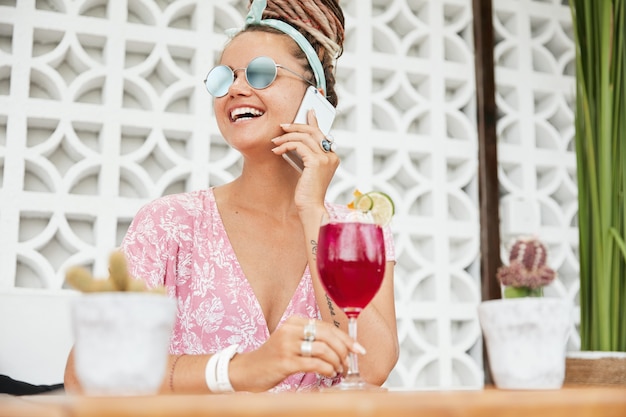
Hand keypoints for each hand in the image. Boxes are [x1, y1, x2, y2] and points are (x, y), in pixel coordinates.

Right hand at [229, 316, 362, 391]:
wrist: (246, 371)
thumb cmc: (272, 358)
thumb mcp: (291, 342)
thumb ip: (312, 339)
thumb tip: (341, 347)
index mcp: (294, 321)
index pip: (327, 326)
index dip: (346, 338)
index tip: (358, 349)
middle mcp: (291, 329)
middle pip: (328, 336)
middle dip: (344, 351)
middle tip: (348, 364)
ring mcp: (287, 345)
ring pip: (324, 349)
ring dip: (336, 362)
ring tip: (337, 371)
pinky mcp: (285, 361)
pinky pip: (315, 363)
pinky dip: (327, 369)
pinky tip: (328, 374)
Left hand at [271, 110, 338, 210]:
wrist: (311, 208)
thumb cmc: (307, 192)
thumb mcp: (308, 171)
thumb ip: (307, 156)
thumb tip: (297, 141)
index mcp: (332, 157)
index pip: (322, 134)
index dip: (314, 122)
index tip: (308, 112)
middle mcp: (331, 156)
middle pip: (314, 131)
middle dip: (296, 126)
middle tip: (282, 126)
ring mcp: (325, 158)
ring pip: (304, 137)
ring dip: (286, 137)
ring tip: (275, 142)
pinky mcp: (316, 162)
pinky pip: (298, 146)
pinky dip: (285, 146)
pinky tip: (277, 151)